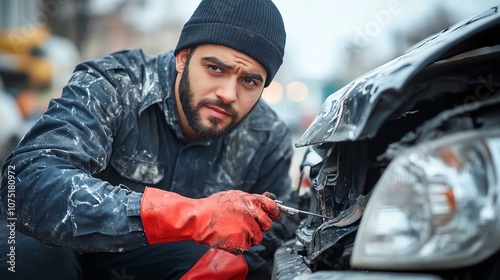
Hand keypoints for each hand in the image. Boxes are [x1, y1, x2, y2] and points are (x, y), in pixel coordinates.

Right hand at [140, 187, 281, 253]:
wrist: (197, 219)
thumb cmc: (212, 207)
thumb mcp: (233, 196)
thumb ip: (250, 199)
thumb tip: (264, 200)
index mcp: (250, 201)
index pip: (272, 206)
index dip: (275, 212)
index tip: (275, 215)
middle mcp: (251, 214)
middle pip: (267, 225)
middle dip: (261, 227)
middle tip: (250, 226)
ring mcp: (247, 229)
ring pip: (257, 238)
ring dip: (249, 237)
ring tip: (234, 231)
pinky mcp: (242, 242)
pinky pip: (246, 246)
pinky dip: (239, 245)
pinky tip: (229, 237)